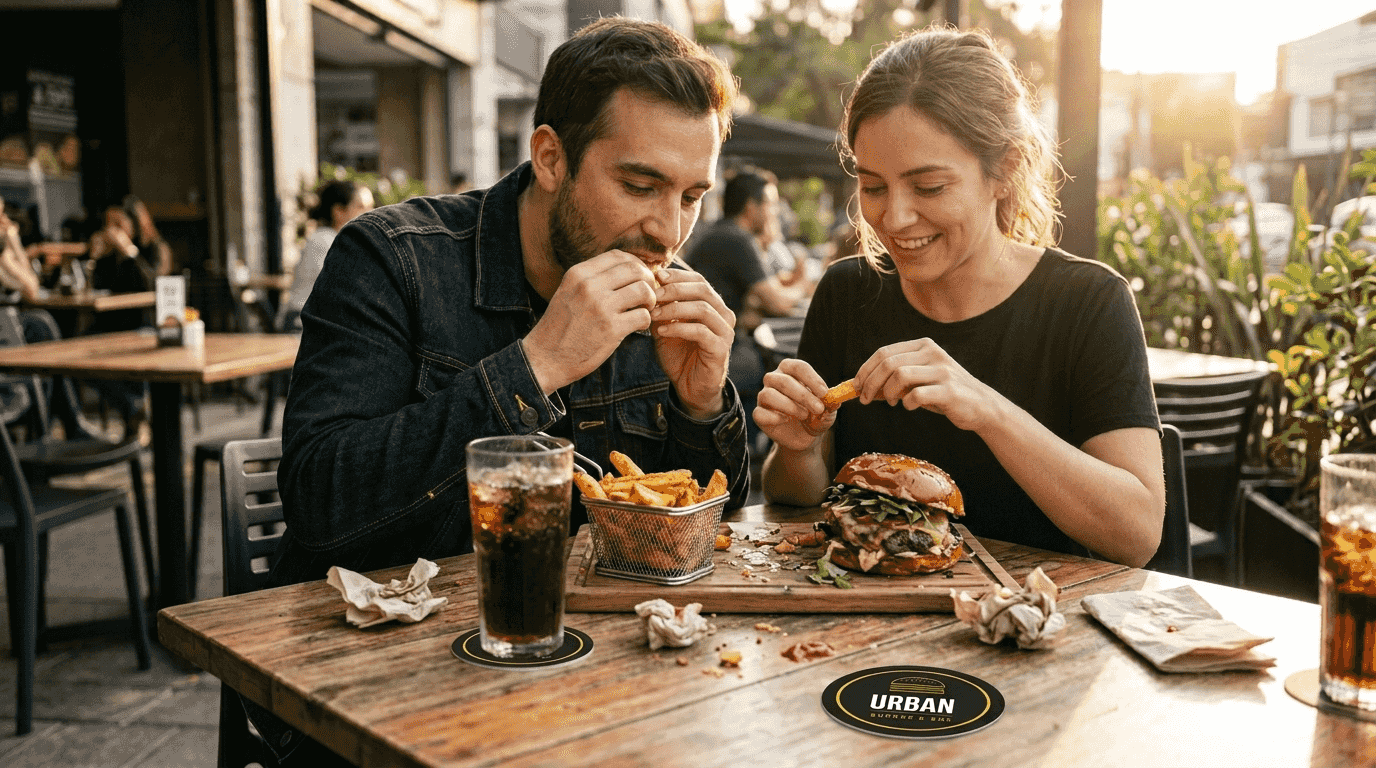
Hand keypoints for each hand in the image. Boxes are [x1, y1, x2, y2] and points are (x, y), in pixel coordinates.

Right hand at [523, 250, 657, 392]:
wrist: (545, 359)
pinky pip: (643, 316)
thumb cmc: (560, 327)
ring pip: (643, 290)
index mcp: (578, 274)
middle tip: (647, 295)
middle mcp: (589, 286)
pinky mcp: (611, 329)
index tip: (638, 278)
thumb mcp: (568, 292)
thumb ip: (591, 280)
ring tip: (644, 310)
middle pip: (635, 269)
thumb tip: (625, 269)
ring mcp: (601, 307)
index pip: (618, 256)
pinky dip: (646, 321)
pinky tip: (637, 327)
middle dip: (648, 281)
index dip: (635, 264)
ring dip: (650, 300)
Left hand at [650, 268, 733, 417]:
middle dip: (674, 289)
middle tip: (653, 294)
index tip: (656, 276)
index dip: (678, 276)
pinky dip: (679, 328)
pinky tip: (662, 330)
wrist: (690, 387)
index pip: (699, 280)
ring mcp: (725, 332)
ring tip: (654, 313)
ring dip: (675, 308)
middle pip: (702, 290)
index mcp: (713, 305)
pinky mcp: (720, 349)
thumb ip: (661, 308)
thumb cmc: (679, 355)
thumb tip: (647, 286)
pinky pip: (701, 332)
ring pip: (702, 308)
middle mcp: (724, 315)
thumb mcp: (666, 326)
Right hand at [753, 358, 832, 450]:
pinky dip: (774, 417)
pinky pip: (760, 413)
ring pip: (768, 394)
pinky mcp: (759, 414)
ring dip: (790, 406)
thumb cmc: (815, 416)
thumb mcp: (827, 410)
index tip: (824, 393)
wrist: (805, 436)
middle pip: (783, 380)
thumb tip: (834, 401)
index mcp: (790, 371)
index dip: (811, 378)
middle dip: (803, 395)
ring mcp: (764, 396)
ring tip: (804, 415)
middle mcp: (774, 380)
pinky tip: (786, 420)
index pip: (797, 367)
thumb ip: (830, 404)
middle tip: (818, 408)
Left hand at [854, 338, 998, 431]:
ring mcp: (942, 371)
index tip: (856, 385)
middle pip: (888, 363)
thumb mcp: (920, 379)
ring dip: (887, 392)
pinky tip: (909, 406)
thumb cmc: (944, 393)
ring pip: (900, 375)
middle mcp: (932, 353)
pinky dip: (907, 403)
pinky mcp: (949, 390)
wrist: (981, 406)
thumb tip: (863, 387)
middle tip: (865, 399)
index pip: (884, 352)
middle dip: (870, 383)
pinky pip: (917, 394)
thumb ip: (896, 378)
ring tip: (889, 402)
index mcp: (923, 346)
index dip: (865, 369)